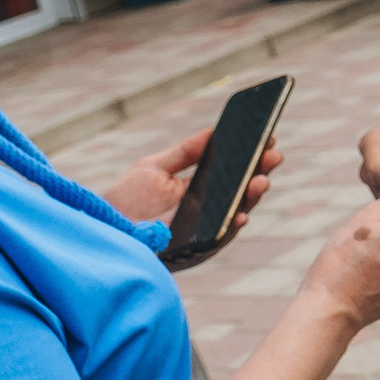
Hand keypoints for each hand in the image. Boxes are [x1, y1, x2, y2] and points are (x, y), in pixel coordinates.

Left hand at [100, 128, 282, 267]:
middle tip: (273, 155)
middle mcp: (206, 210)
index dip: (251, 158)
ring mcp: (203, 228)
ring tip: (262, 179)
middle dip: (259, 173)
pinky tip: (242, 214)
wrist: (106, 228)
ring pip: (235, 213)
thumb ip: (184, 153)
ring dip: (251, 198)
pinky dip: (231, 226)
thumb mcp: (155, 167)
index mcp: (199, 190)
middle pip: (240, 191)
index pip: (233, 173)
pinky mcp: (196, 247)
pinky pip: (218, 238)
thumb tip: (212, 132)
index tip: (267, 139)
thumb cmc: (126, 199)